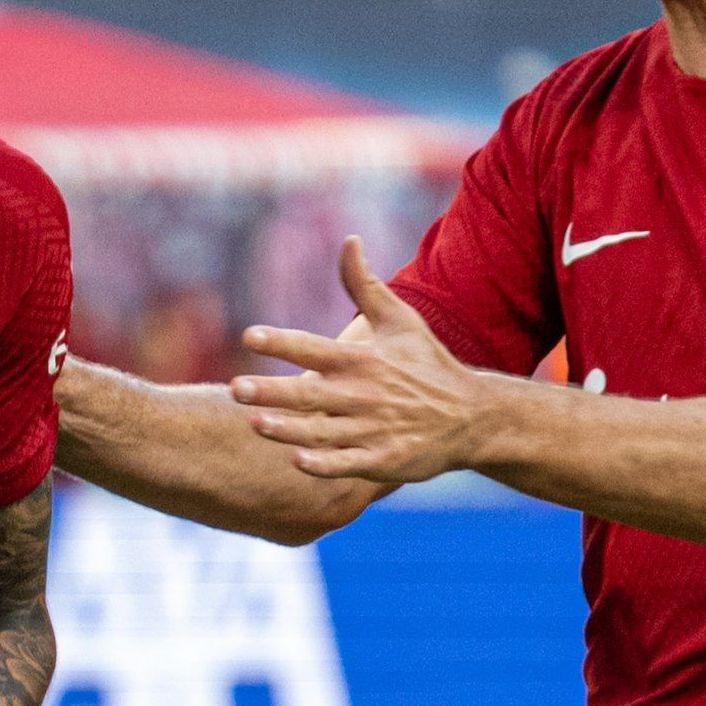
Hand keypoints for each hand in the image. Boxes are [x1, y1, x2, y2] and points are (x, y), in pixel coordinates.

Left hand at [233, 238, 493, 485]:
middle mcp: (364, 393)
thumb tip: (349, 240)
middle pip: (310, 393)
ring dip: (287, 429)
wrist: (471, 416)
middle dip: (272, 391)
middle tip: (234, 389)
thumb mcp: (400, 320)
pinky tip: (297, 461)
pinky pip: (349, 464)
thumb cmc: (426, 363)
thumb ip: (365, 284)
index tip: (249, 336)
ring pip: (322, 431)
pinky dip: (325, 464)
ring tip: (254, 423)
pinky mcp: (384, 460)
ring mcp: (374, 429)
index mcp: (363, 359)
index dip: (282, 342)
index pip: (314, 347)